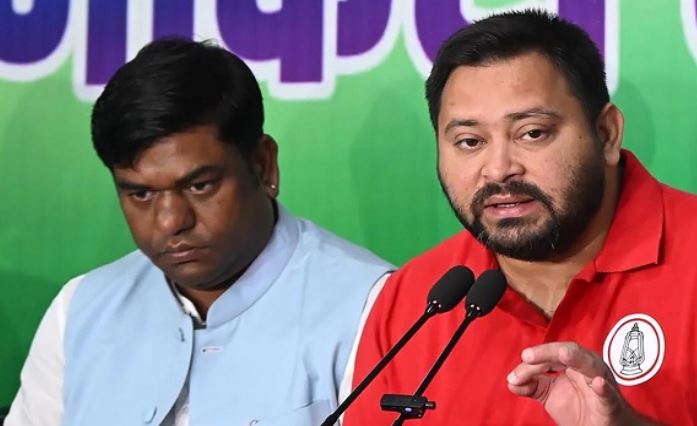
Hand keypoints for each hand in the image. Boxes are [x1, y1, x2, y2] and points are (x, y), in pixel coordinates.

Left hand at [506, 342, 653, 425]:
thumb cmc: (578, 408)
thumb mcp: (548, 395)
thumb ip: (530, 386)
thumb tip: (511, 381)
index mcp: (572, 362)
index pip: (550, 355)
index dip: (532, 362)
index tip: (514, 377)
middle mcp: (588, 367)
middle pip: (568, 351)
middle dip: (546, 352)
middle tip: (527, 356)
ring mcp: (601, 383)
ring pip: (591, 366)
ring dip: (577, 359)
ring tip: (564, 354)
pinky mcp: (610, 403)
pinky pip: (608, 394)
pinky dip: (603, 389)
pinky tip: (598, 384)